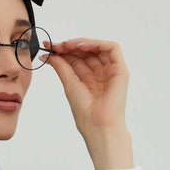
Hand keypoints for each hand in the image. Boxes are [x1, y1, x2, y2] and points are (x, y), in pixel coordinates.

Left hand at [43, 38, 133, 168]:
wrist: (98, 126)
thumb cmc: (86, 114)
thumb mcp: (69, 85)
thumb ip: (61, 68)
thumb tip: (49, 56)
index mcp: (89, 80)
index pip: (76, 59)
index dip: (63, 52)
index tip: (48, 48)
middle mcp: (101, 74)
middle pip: (86, 53)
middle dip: (69, 46)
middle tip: (55, 45)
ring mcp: (111, 71)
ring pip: (98, 48)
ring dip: (81, 43)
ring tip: (66, 45)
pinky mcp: (120, 70)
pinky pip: (112, 49)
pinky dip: (97, 44)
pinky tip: (81, 46)